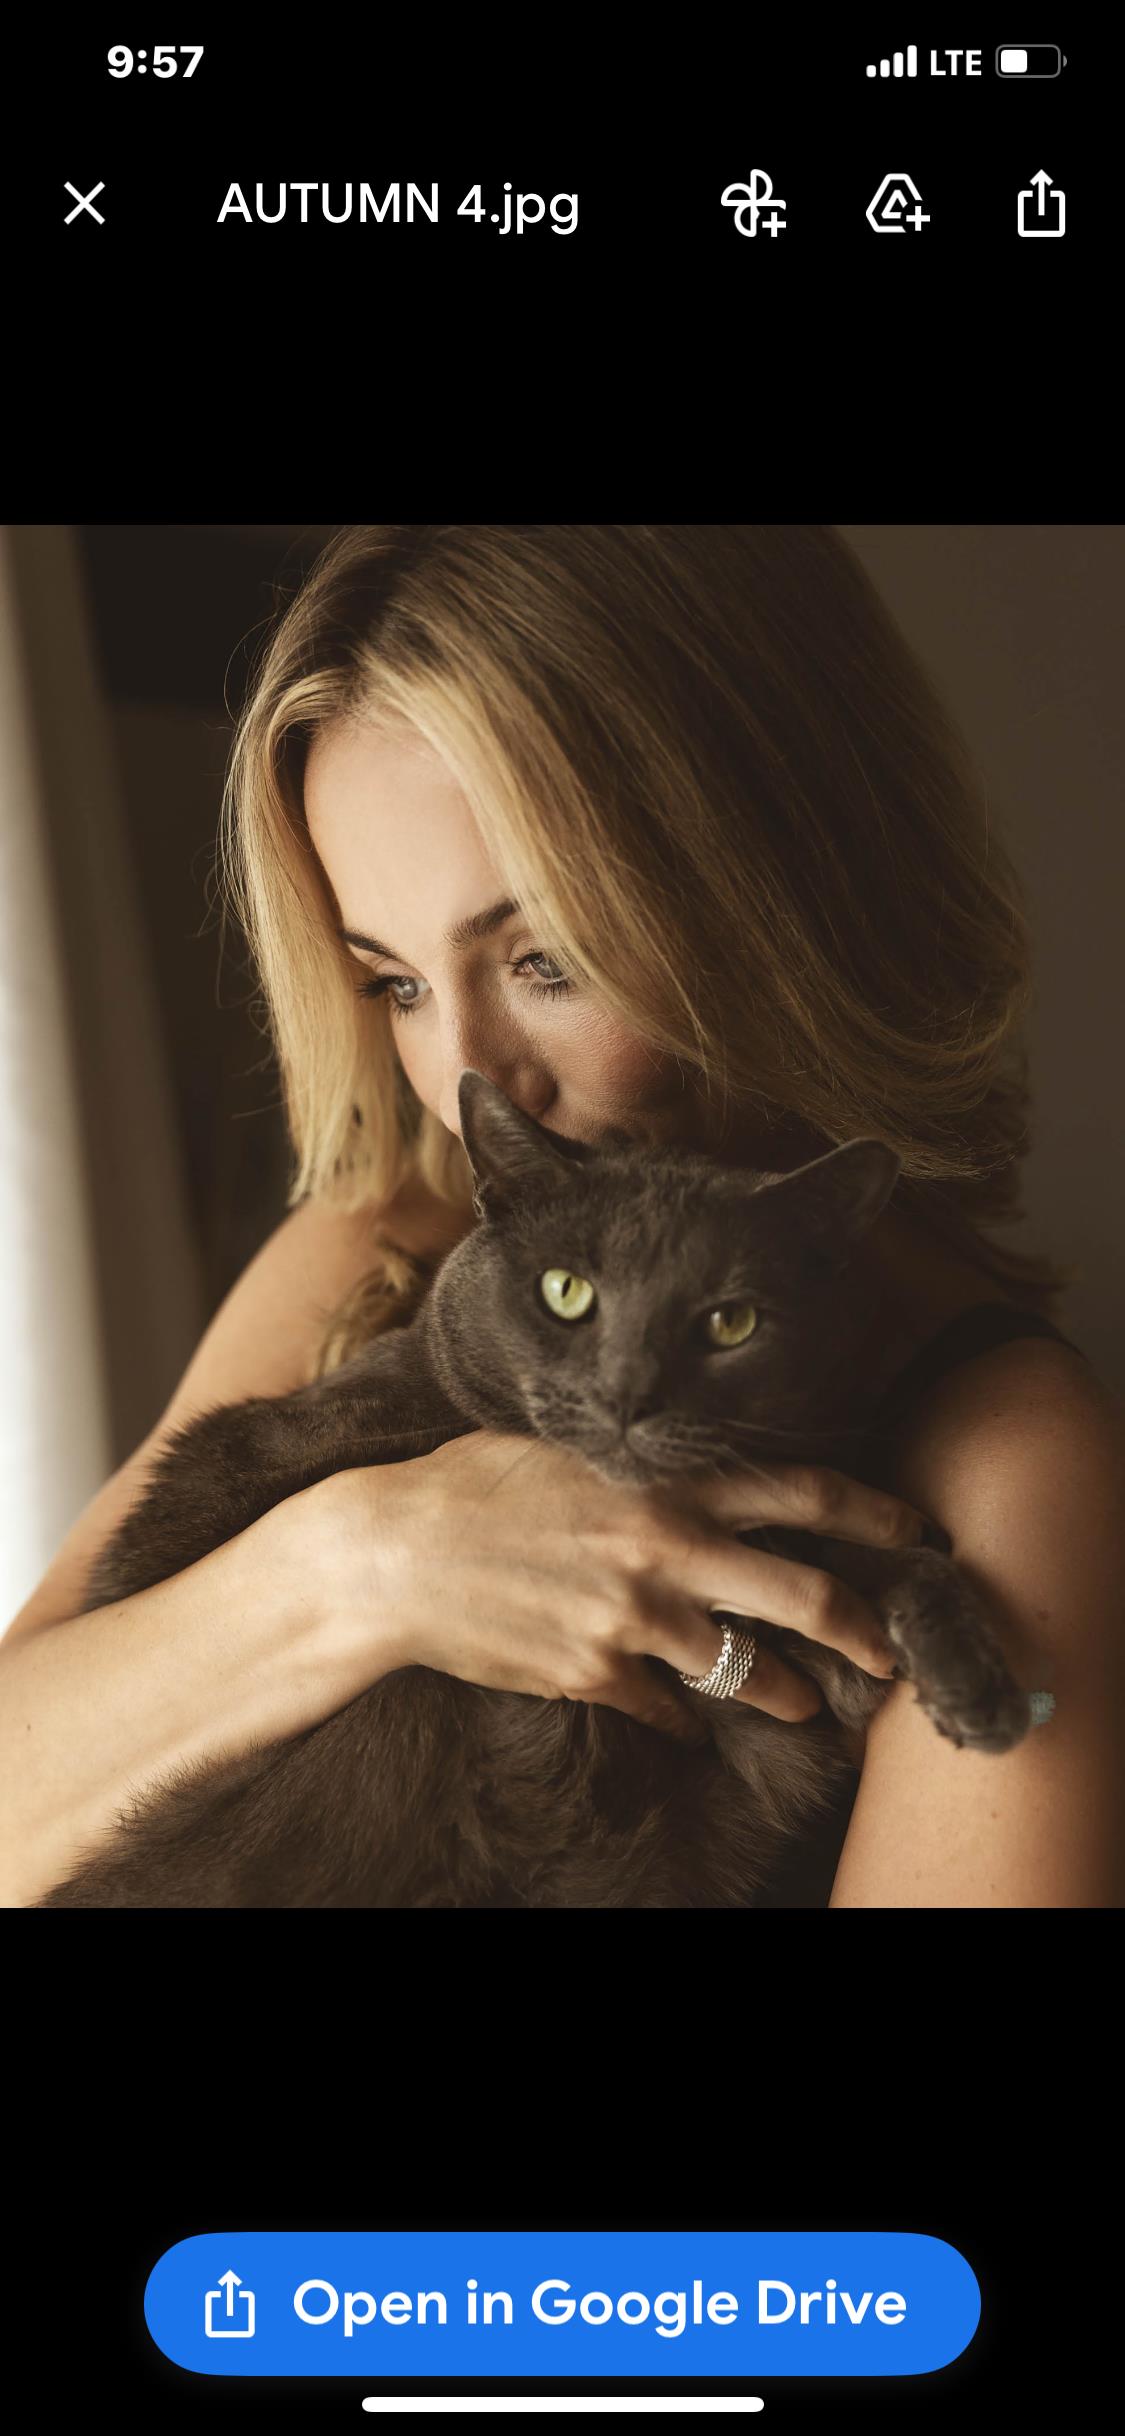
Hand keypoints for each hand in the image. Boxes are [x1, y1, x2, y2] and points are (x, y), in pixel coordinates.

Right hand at [315, 1431, 936, 1744]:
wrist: (391, 1554)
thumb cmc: (471, 1483)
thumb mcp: (567, 1443)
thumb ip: (638, 1457)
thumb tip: (684, 1460)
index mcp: (667, 1479)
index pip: (803, 1492)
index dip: (875, 1514)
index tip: (918, 1533)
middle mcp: (667, 1547)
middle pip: (805, 1595)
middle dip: (866, 1629)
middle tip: (894, 1652)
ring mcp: (633, 1618)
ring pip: (746, 1668)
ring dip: (788, 1692)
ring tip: (807, 1703)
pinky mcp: (596, 1674)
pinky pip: (667, 1708)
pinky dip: (684, 1717)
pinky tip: (689, 1722)